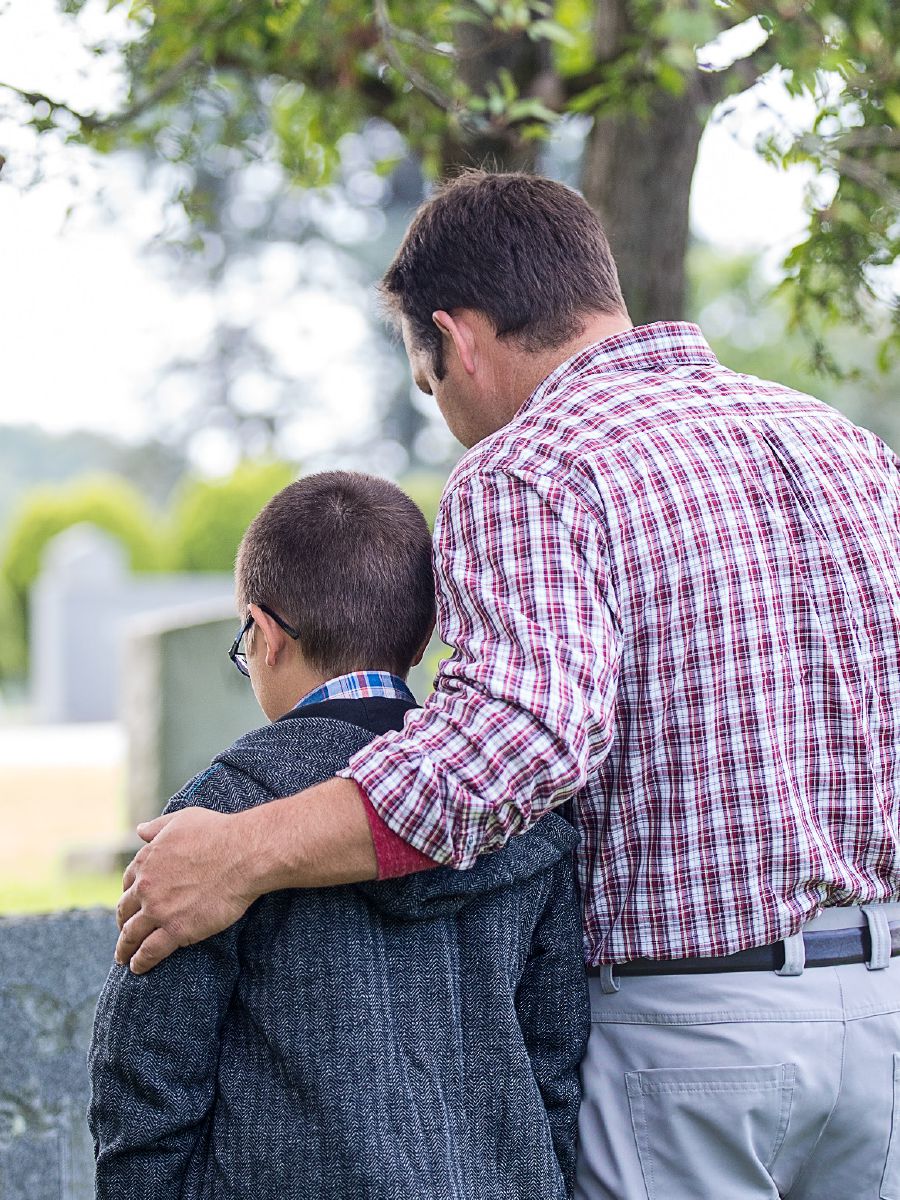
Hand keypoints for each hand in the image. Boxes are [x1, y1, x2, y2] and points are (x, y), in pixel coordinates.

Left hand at [115, 806, 258, 974]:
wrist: (243, 855)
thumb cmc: (218, 833)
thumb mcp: (183, 820)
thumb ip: (158, 827)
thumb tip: (139, 830)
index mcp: (147, 860)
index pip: (128, 882)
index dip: (129, 894)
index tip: (131, 904)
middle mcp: (146, 886)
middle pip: (125, 910)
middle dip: (122, 923)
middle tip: (124, 933)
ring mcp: (159, 910)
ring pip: (132, 935)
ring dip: (124, 948)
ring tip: (123, 958)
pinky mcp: (176, 930)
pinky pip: (150, 951)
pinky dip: (140, 962)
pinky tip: (138, 967)